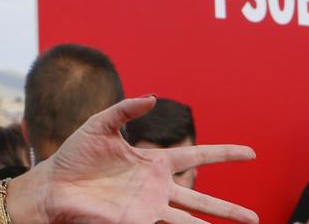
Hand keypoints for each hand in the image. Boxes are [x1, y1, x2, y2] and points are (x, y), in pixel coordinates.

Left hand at [16, 96, 256, 223]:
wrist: (53, 185)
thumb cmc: (74, 155)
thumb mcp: (100, 124)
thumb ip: (126, 110)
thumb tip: (152, 97)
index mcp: (152, 161)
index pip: (196, 157)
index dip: (224, 154)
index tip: (251, 152)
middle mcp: (156, 187)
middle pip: (201, 198)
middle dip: (228, 209)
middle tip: (256, 217)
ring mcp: (148, 207)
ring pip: (190, 220)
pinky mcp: (136, 222)